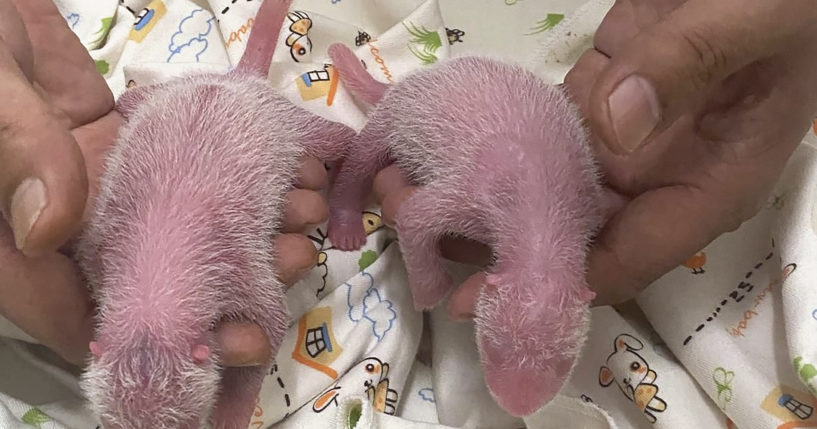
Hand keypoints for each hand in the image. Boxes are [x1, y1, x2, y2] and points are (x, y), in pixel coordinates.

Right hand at [0, 0, 325, 365]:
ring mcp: (106, 186)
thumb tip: (51, 229)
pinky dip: (244, 175)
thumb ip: (17, 156)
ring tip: (304, 208)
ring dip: (253, 224)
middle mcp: (68, 227)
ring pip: (186, 226)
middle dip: (232, 280)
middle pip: (156, 276)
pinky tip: (289, 170)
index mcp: (15, 244)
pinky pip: (195, 173)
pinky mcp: (132, 150)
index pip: (82, 316)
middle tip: (292, 257)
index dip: (157, 337)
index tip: (229, 335)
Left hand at [373, 0, 816, 317]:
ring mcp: (623, 140)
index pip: (624, 262)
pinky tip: (438, 148)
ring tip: (404, 191)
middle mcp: (655, 178)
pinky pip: (539, 135)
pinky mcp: (597, 99)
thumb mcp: (752, 23)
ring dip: (479, 195)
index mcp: (705, 186)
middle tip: (414, 232)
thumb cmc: (785, 0)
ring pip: (542, 188)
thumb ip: (689, 68)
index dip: (552, 284)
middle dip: (493, 244)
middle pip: (567, 235)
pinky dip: (491, 144)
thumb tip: (615, 127)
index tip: (479, 292)